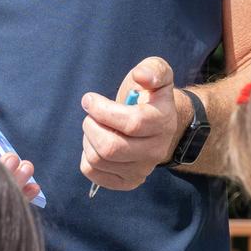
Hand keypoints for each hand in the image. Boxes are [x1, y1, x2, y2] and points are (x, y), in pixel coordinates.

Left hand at [80, 56, 182, 191]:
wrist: (156, 122)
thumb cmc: (149, 94)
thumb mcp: (156, 73)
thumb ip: (153, 69)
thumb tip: (141, 76)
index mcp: (163, 122)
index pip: (131, 123)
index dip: (103, 110)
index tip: (89, 99)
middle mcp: (156, 150)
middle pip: (112, 147)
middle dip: (91, 126)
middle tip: (90, 115)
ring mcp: (142, 169)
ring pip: (100, 160)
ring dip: (88, 139)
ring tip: (94, 127)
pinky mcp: (128, 181)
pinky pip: (94, 174)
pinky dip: (86, 158)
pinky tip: (95, 144)